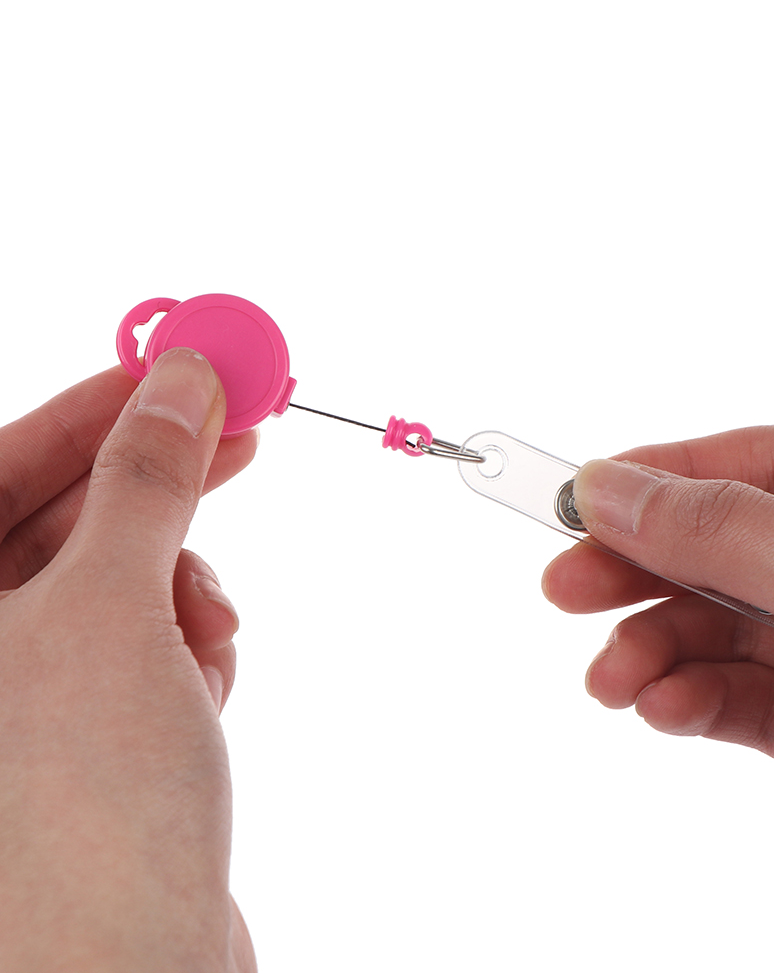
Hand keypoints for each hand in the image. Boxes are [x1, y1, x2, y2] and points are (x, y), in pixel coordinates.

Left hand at [0, 350, 256, 971]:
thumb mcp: (114, 609)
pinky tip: (207, 679)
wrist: (140, 971)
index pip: (0, 465)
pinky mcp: (86, 733)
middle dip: (159, 487)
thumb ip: (145, 482)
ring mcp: (24, 695)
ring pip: (118, 582)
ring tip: (213, 629)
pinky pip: (145, 642)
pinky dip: (186, 643)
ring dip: (181, 584)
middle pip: (66, 519)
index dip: (97, 406)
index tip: (181, 368)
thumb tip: (178, 385)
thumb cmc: (84, 814)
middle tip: (243, 436)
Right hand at [543, 427, 773, 972]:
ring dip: (666, 650)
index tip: (582, 499)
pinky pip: (766, 704)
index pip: (770, 462)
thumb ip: (731, 533)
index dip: (669, 478)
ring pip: (745, 633)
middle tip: (565, 587)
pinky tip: (660, 708)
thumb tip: (618, 485)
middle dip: (652, 570)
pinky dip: (704, 703)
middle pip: (746, 547)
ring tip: (610, 680)